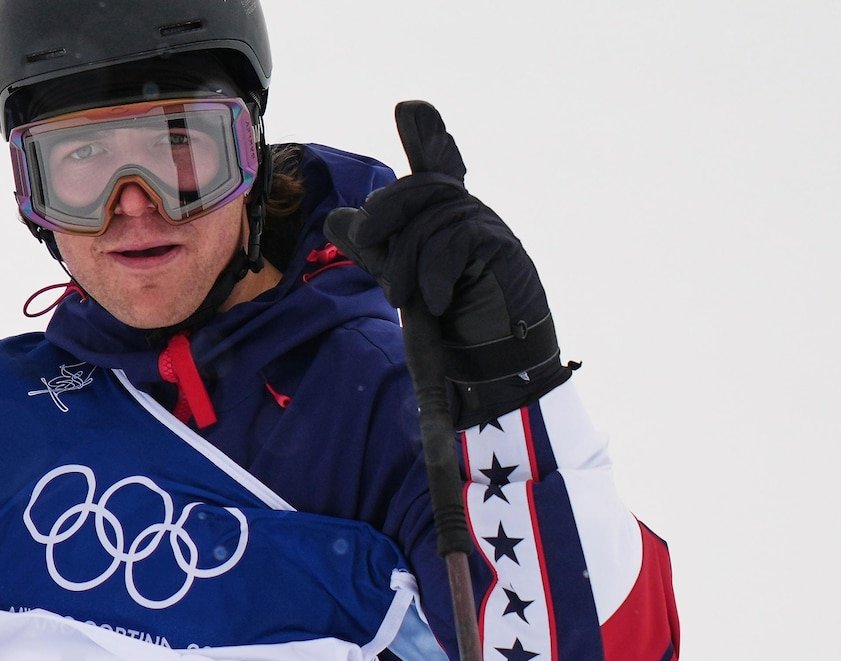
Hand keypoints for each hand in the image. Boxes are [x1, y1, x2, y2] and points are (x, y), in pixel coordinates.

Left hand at [323, 101, 569, 426]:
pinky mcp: (503, 250)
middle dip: (385, 210)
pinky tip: (437, 301)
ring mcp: (490, 230)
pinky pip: (457, 241)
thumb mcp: (403, 282)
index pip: (438, 167)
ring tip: (403, 296)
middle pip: (423, 188)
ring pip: (433, 218)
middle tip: (364, 240)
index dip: (427, 136)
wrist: (491, 370)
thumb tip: (337, 218)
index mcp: (447, 221)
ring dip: (407, 259)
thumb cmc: (451, 330)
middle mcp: (471, 217)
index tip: (410, 109)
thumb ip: (376, 249)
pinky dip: (436, 273)